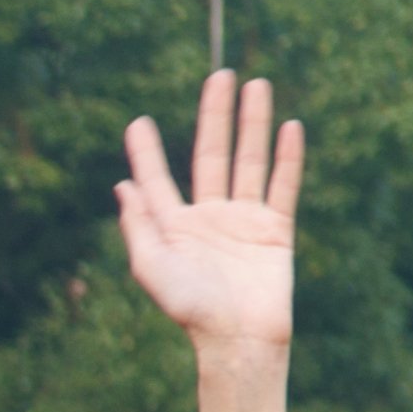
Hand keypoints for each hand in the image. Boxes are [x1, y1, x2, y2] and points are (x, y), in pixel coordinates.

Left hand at [117, 73, 299, 359]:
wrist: (237, 337)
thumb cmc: (188, 308)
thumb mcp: (152, 266)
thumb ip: (139, 225)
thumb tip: (122, 186)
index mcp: (173, 227)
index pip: (157, 180)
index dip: (146, 151)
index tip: (136, 122)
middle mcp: (208, 217)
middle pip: (211, 155)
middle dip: (213, 116)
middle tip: (218, 75)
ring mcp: (243, 220)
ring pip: (249, 160)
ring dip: (253, 123)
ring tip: (256, 84)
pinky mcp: (275, 229)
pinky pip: (282, 185)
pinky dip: (288, 157)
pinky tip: (290, 127)